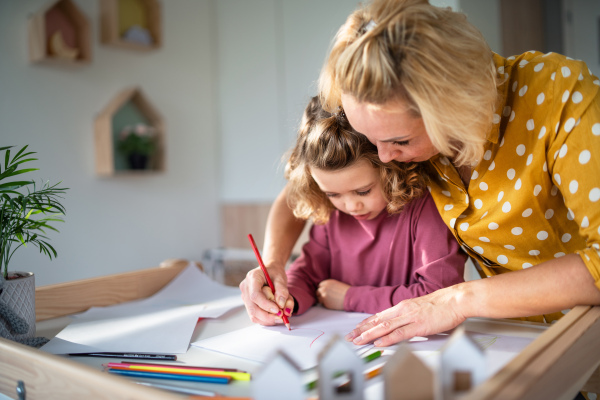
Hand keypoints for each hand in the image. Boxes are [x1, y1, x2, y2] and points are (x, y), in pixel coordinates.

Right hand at [239, 262, 293, 325]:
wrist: (269, 271)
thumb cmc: (274, 273)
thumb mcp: (281, 278)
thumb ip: (282, 290)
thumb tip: (281, 305)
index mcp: (252, 277)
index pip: (255, 295)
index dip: (266, 305)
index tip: (278, 310)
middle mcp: (246, 288)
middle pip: (253, 308)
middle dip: (268, 316)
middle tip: (282, 317)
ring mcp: (245, 297)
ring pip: (253, 315)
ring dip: (268, 319)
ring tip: (280, 316)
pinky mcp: (248, 304)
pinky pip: (255, 316)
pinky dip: (266, 319)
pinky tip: (275, 316)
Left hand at [316, 279, 349, 309]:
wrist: (350, 297)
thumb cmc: (345, 290)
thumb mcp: (335, 284)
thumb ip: (328, 285)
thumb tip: (322, 289)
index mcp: (327, 282)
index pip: (319, 286)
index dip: (322, 289)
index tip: (325, 292)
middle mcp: (323, 288)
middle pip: (317, 292)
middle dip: (321, 294)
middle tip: (326, 297)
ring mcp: (323, 296)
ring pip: (319, 298)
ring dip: (323, 300)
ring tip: (331, 300)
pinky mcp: (325, 303)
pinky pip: (323, 304)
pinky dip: (326, 304)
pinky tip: (333, 303)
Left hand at [345, 285, 467, 346]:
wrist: (456, 299)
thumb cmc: (443, 304)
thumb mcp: (420, 308)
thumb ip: (410, 315)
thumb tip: (403, 323)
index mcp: (403, 306)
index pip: (380, 315)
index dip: (366, 323)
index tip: (356, 328)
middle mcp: (403, 310)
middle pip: (377, 321)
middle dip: (362, 329)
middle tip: (350, 336)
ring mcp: (410, 317)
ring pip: (384, 327)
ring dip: (369, 335)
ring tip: (358, 341)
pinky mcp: (419, 325)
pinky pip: (399, 333)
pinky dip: (387, 339)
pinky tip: (378, 343)